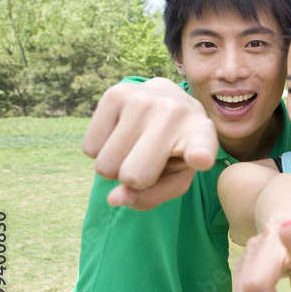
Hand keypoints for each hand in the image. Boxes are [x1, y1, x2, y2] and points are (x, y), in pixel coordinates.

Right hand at [84, 78, 217, 209]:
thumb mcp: (175, 179)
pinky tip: (123, 133)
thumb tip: (113, 198)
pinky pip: (89, 149)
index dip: (199, 155)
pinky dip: (101, 150)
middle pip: (131, 176)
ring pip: (105, 165)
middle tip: (149, 158)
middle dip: (133, 179)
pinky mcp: (115, 93)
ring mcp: (144, 98)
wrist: (169, 103)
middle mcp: (175, 111)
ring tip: (137, 144)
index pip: (200, 147)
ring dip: (115, 164)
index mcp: (201, 135)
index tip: (201, 158)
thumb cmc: (174, 151)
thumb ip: (150, 197)